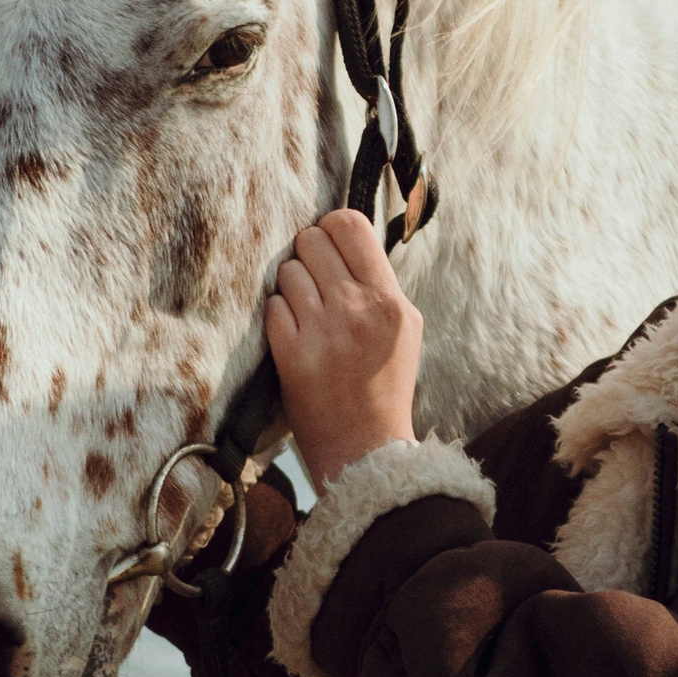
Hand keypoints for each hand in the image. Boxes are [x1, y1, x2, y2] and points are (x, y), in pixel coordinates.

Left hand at [264, 210, 422, 487]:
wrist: (366, 450)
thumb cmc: (385, 387)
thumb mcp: (405, 330)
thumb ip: (381, 285)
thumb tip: (347, 239)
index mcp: (391, 301)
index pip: (352, 226)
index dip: (332, 225)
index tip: (328, 241)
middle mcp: (358, 310)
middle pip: (312, 240)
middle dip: (308, 254)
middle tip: (314, 280)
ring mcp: (322, 331)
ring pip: (288, 271)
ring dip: (292, 286)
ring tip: (306, 313)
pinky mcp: (291, 354)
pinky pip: (272, 306)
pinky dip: (279, 316)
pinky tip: (295, 335)